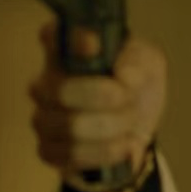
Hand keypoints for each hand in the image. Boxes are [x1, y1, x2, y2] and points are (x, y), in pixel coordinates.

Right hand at [28, 22, 167, 190]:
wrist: (138, 126)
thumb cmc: (136, 85)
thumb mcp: (148, 63)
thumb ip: (134, 60)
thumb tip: (119, 77)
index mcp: (67, 49)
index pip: (52, 36)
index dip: (69, 41)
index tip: (93, 43)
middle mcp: (46, 80)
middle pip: (62, 90)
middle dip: (106, 99)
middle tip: (130, 100)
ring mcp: (42, 116)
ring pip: (71, 126)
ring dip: (113, 127)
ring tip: (130, 124)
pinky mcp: (48, 149)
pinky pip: (71, 155)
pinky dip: (106, 152)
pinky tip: (122, 145)